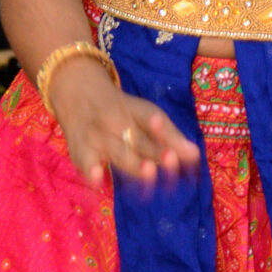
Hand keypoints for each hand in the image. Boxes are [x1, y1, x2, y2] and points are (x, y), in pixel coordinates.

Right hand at [51, 61, 200, 191]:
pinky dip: (91, 170)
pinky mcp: (80, 152)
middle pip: (138, 139)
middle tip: (172, 159)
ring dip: (133, 162)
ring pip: (117, 152)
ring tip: (149, 171)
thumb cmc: (119, 110)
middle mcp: (115, 122)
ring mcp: (96, 137)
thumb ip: (169, 136)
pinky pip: (85, 162)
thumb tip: (195, 156)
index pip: (150, 118)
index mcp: (133, 110)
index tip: (187, 148)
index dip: (165, 130)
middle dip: (155, 151)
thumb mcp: (144, 114)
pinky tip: (98, 179)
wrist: (75, 92)